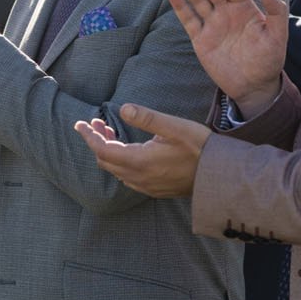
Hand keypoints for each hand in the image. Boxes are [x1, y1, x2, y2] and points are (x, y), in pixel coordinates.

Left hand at [76, 103, 212, 198]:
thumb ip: (147, 118)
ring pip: (116, 170)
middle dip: (97, 141)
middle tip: (97, 123)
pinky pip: (128, 178)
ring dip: (108, 152)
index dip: (89, 136)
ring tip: (111, 132)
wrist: (220, 175)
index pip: (103, 150)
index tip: (79, 124)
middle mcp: (138, 177)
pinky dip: (120, 163)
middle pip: (106, 161)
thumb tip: (123, 109)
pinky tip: (129, 152)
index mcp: (139, 161)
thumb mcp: (174, 127)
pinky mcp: (154, 190)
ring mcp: (146, 186)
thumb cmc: (199, 147)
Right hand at [167, 0, 287, 115]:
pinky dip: (181, 7)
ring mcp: (212, 25)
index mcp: (245, 8)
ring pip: (198, 0)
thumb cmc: (269, 60)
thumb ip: (275, 12)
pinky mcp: (201, 40)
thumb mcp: (277, 36)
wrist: (254, 86)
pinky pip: (189, 20)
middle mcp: (227, 13)